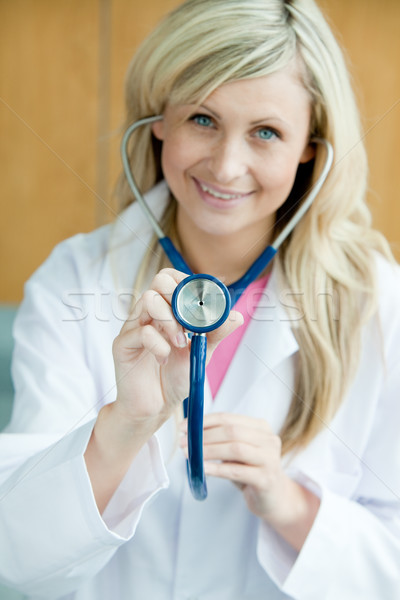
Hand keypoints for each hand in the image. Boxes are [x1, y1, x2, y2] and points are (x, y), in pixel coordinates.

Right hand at [112, 270, 242, 432]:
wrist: (157, 407)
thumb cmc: (175, 377)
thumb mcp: (201, 352)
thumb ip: (216, 333)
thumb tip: (236, 316)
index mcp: (165, 310)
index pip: (171, 278)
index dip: (188, 282)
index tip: (203, 299)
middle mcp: (148, 313)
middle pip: (159, 281)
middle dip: (179, 297)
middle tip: (190, 321)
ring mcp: (133, 327)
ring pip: (148, 300)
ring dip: (170, 321)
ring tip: (180, 343)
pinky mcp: (122, 345)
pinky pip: (141, 332)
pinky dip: (159, 346)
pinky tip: (164, 360)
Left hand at [179, 412, 319, 549]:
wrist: (273, 498)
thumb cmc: (250, 471)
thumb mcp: (238, 451)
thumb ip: (221, 439)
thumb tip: (190, 432)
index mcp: (261, 427)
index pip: (229, 418)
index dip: (204, 421)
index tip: (184, 426)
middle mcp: (269, 440)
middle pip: (232, 431)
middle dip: (204, 436)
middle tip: (183, 442)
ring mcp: (270, 459)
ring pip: (235, 448)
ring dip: (208, 450)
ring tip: (189, 454)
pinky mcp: (267, 479)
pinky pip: (237, 471)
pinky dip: (217, 469)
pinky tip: (202, 469)